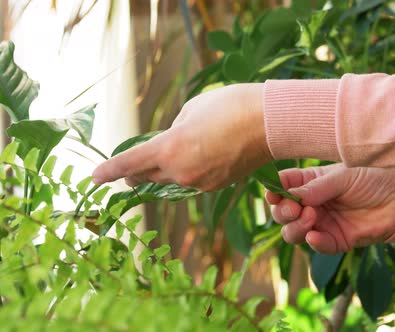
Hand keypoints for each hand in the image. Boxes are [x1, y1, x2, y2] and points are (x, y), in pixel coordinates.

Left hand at [92, 83, 270, 190]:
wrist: (270, 122)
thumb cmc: (230, 106)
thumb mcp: (190, 111)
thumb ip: (173, 132)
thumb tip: (171, 148)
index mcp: (170, 149)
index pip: (128, 164)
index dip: (108, 171)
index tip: (94, 178)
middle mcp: (182, 172)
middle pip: (147, 176)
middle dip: (135, 172)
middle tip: (128, 167)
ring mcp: (200, 182)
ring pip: (172, 179)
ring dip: (166, 169)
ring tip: (179, 149)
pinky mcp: (216, 186)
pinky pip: (192, 181)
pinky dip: (189, 170)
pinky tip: (202, 154)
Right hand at [266, 164, 394, 253]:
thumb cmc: (371, 179)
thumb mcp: (342, 177)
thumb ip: (316, 188)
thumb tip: (289, 197)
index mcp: (309, 183)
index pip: (282, 187)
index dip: (273, 192)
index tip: (273, 194)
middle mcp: (311, 204)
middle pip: (282, 214)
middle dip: (282, 212)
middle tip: (294, 208)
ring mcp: (322, 223)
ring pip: (293, 233)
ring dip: (295, 227)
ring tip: (310, 216)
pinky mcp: (336, 241)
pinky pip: (317, 246)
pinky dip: (313, 242)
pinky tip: (314, 236)